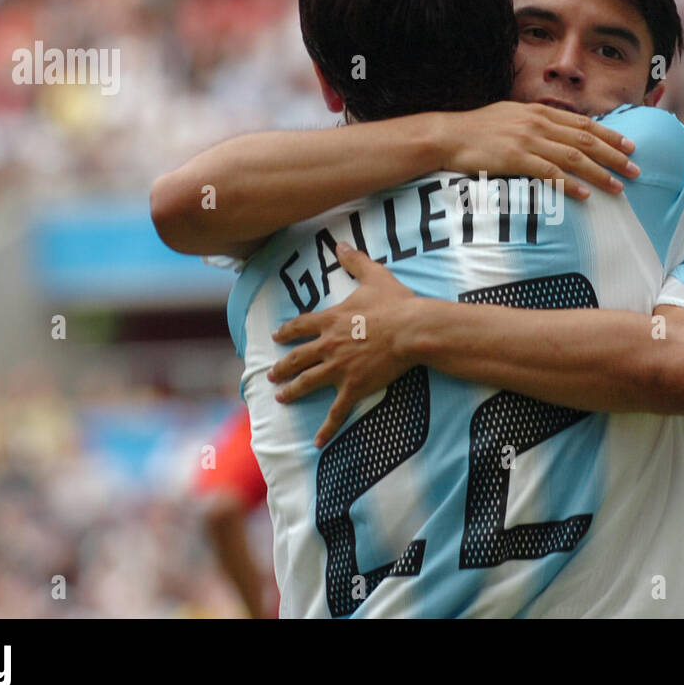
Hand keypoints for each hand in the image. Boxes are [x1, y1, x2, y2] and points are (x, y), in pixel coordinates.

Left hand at [268, 243, 421, 447]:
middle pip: (297, 358)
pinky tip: (317, 441)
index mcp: (331, 320)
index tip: (276, 337)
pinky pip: (336, 411)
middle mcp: (328, 345)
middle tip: (271, 374)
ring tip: (281, 398)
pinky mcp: (354, 386)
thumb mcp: (374, 276)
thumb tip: (340, 243)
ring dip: (292, 391)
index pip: (300, 326)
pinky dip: (326, 427)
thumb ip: (354, 260)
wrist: (412, 330)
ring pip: (307, 382)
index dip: (287, 332)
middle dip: (282, 367)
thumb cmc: (396, 303)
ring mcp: (339, 368)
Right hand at [437, 102, 638, 199]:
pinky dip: (569, 184)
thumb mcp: (511, 116)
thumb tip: (558, 131)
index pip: (583, 124)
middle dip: (614, 156)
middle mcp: (538, 123)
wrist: (447, 135)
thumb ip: (536, 122)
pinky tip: (584, 195)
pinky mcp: (515, 158)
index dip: (610, 135)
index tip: (630, 146)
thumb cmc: (477, 129)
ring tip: (618, 187)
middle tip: (636, 170)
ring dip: (599, 173)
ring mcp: (527, 140)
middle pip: (586, 140)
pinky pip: (549, 173)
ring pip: (573, 157)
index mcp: (539, 112)